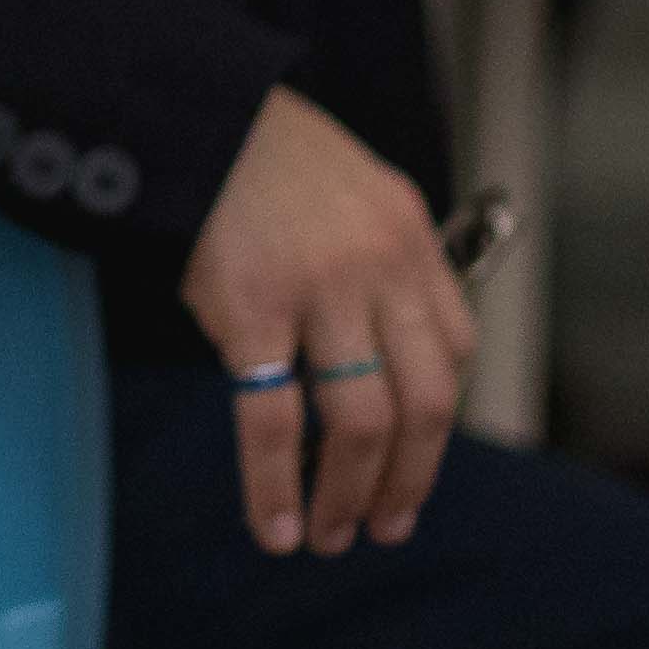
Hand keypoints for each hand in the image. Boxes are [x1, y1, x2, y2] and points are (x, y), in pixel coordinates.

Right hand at [178, 88, 471, 557]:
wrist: (194, 111)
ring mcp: (321, 290)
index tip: (412, 465)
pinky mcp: (253, 310)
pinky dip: (275, 486)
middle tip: (384, 527)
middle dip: (407, 481)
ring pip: (361, 423)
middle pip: (424, 405)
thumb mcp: (354, 195)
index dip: (436, 425)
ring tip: (330, 536)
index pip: (454, 353)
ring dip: (349, 495)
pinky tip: (276, 526)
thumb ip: (379, 266)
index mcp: (410, 241)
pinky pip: (273, 419)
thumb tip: (380, 357)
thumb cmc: (265, 159)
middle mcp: (380, 268)